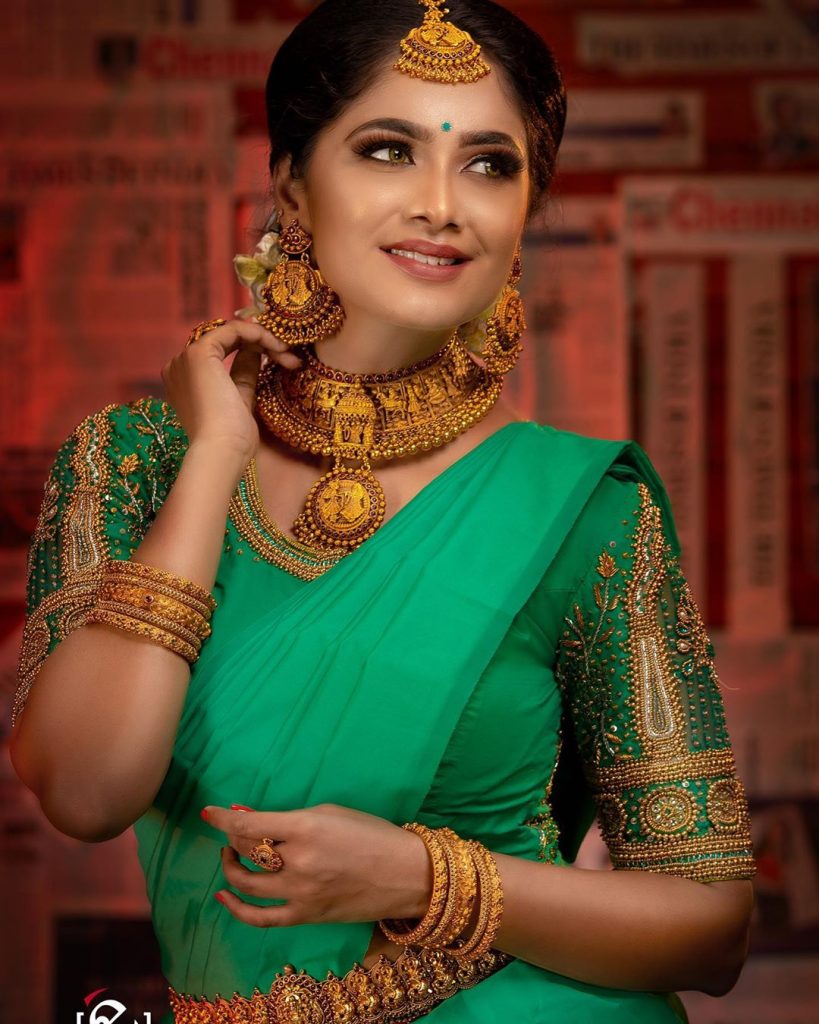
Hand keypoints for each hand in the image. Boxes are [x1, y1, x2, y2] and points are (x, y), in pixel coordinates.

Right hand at [161, 319, 302, 462]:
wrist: (221, 451)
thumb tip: (256, 351)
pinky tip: (277, 346)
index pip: (222, 351)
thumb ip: (244, 373)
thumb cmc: (231, 438)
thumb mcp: (241, 399)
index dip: (253, 349)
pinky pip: (232, 330)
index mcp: (186, 379)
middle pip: (226, 339)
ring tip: (288, 355)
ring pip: (231, 332)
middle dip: (262, 343)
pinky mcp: (198, 352)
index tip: (282, 359)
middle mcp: (180, 365)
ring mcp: (186, 357)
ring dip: (264, 339)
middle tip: (290, 356)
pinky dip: (258, 333)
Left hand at [201, 802, 432, 928]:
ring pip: (247, 883)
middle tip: (233, 830)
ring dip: (231, 867)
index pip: (251, 825)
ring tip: (231, 855)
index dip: (224, 819)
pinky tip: (225, 896)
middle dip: (232, 838)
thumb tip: (251, 818)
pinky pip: (261, 918)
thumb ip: (290, 817)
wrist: (405, 874)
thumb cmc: (371, 834)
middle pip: (247, 851)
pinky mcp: (305, 916)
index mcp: (307, 828)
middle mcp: (298, 861)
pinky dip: (238, 908)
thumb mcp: (331, 812)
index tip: (208, 813)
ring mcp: (300, 893)